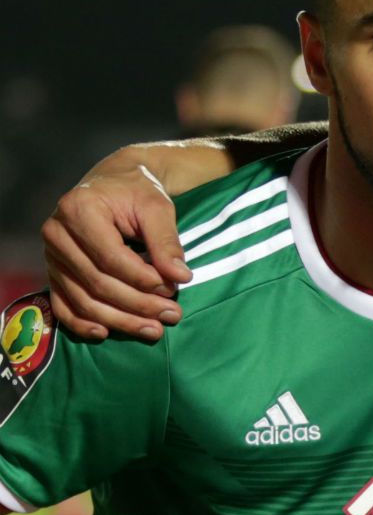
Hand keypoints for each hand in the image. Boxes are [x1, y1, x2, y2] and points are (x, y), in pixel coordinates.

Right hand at [42, 150, 193, 340]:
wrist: (114, 182)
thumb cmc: (137, 191)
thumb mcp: (157, 207)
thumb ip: (166, 241)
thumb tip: (180, 277)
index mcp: (79, 210)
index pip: (111, 257)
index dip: (142, 278)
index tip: (173, 289)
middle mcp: (56, 233)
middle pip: (97, 282)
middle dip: (136, 304)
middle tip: (171, 316)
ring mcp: (50, 255)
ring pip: (82, 299)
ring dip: (119, 319)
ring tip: (153, 330)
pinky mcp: (53, 271)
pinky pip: (63, 304)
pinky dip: (83, 322)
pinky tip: (106, 333)